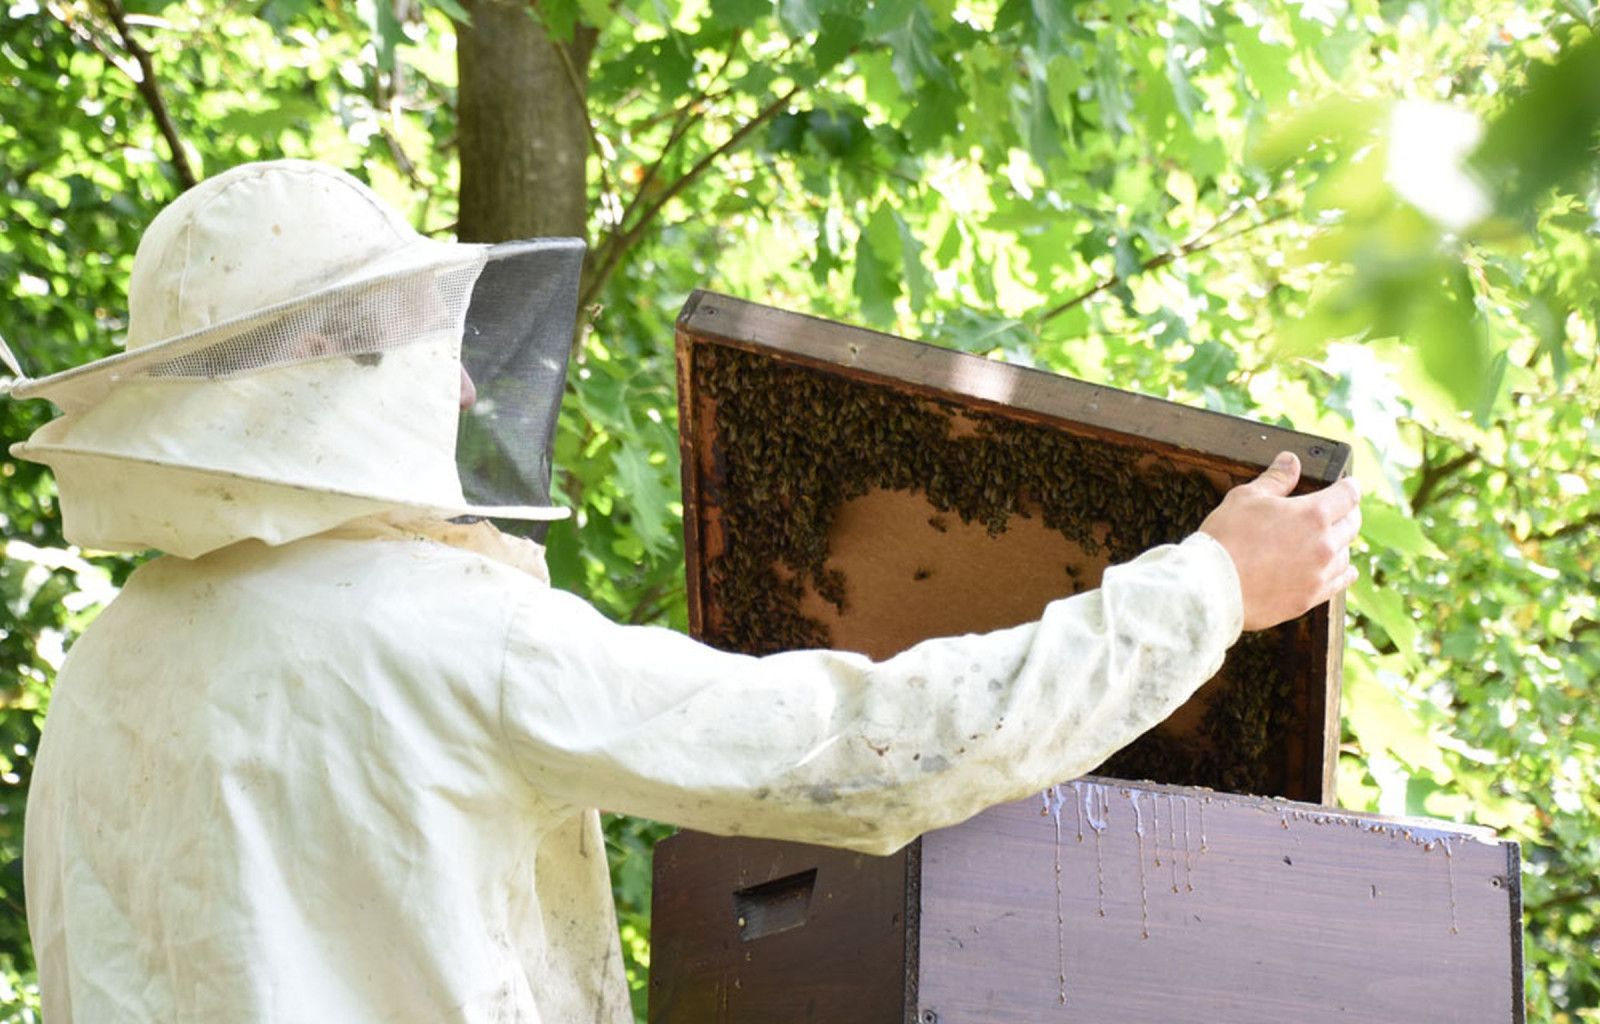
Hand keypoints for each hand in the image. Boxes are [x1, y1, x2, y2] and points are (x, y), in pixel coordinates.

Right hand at [1199, 451, 1360, 631]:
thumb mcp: (1247, 497)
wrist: (1213, 587)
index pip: (1348, 495)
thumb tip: (1291, 460)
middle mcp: (1324, 545)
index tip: (1347, 484)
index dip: (1349, 486)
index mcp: (1312, 514)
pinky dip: (1343, 573)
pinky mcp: (1308, 598)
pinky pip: (1338, 583)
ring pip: (1345, 555)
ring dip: (1341, 544)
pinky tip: (1345, 570)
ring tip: (1331, 540)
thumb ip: (1275, 479)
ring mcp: (1318, 574)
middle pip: (1352, 525)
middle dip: (1348, 513)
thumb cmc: (1226, 537)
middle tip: (1341, 510)